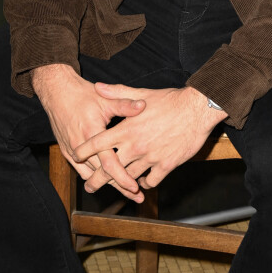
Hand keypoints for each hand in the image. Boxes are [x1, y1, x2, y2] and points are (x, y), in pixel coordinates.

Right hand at [32, 64, 146, 201]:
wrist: (57, 92)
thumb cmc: (83, 95)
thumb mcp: (105, 98)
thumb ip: (124, 104)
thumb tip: (143, 106)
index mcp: (92, 133)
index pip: (108, 163)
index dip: (122, 177)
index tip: (136, 187)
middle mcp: (80, 146)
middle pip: (101, 174)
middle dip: (120, 186)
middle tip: (137, 197)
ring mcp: (72, 150)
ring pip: (91, 175)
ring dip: (108, 184)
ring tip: (127, 193)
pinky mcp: (67, 152)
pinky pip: (82, 170)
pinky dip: (95, 177)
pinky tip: (106, 182)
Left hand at [73, 84, 226, 193]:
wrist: (196, 110)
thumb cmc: (169, 100)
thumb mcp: (141, 94)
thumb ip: (117, 93)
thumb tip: (98, 86)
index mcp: (127, 128)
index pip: (98, 143)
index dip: (84, 151)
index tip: (75, 156)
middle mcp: (136, 145)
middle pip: (110, 168)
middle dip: (97, 179)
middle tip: (89, 186)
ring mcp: (150, 158)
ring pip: (129, 177)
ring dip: (122, 183)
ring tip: (115, 186)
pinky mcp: (166, 165)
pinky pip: (150, 180)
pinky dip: (145, 182)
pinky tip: (142, 180)